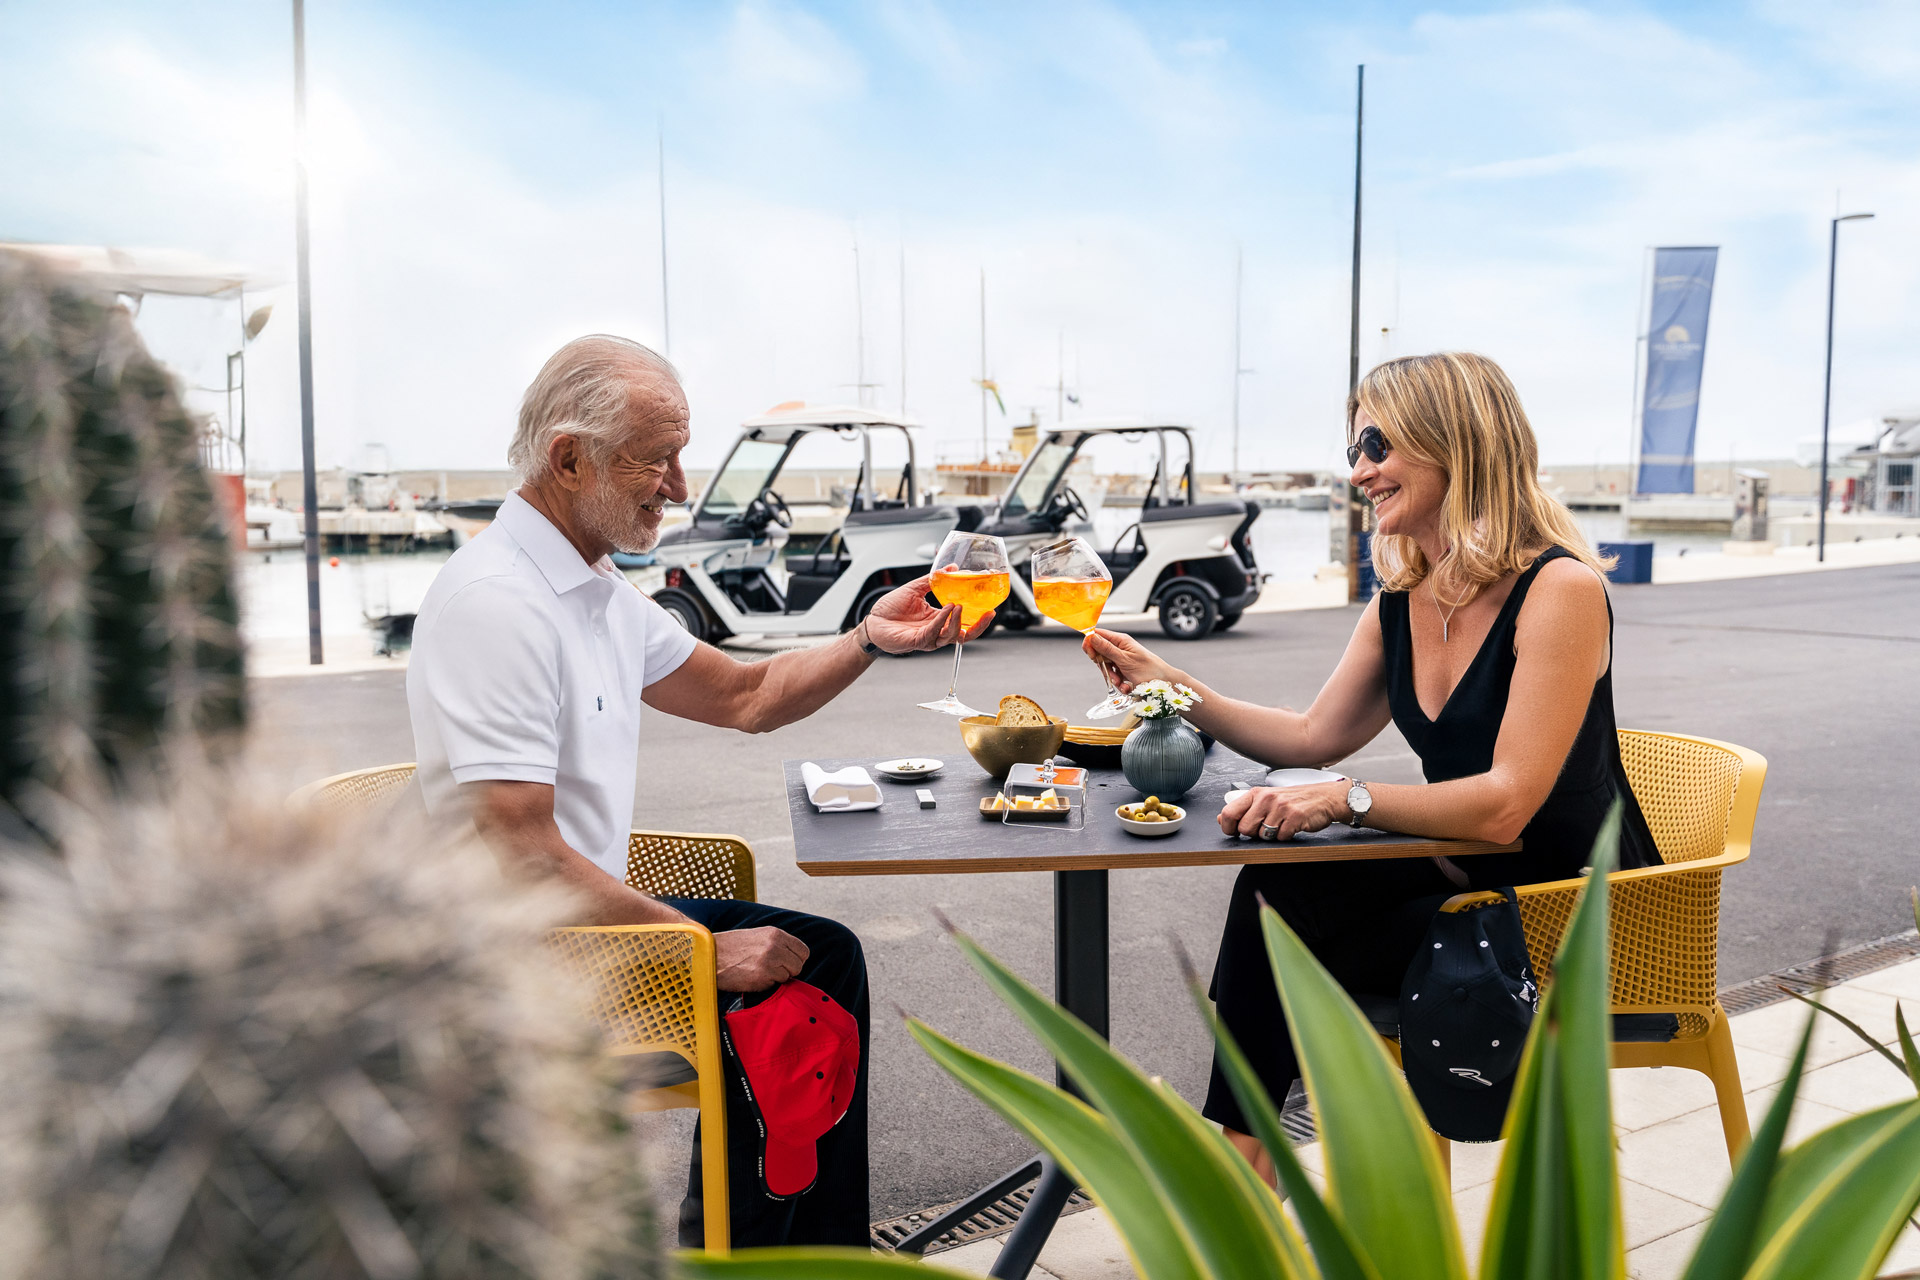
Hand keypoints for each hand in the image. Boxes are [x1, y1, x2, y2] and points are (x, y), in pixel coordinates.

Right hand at [714, 926, 808, 991]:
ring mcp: (770, 961)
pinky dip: (765, 984)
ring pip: (787, 976)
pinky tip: (751, 977)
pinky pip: (774, 985)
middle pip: (798, 965)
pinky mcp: (762, 976)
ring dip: (776, 978)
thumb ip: (776, 943)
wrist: (709, 955)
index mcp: (775, 933)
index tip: (786, 963)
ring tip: (758, 972)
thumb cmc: (730, 947)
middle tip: (772, 970)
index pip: (803, 951)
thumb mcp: (757, 936)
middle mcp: (775, 945)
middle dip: (788, 970)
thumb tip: (792, 956)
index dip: (795, 959)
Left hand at [862, 575, 993, 653]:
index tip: (990, 608)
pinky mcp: (917, 641)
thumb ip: (934, 580)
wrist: (872, 620)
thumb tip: (952, 568)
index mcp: (938, 620)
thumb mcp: (915, 589)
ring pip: (951, 636)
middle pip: (964, 635)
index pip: (964, 624)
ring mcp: (927, 638)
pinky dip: (942, 620)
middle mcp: (936, 631)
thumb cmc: (890, 609)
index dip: (979, 619)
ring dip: (958, 620)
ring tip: (960, 605)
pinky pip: (934, 632)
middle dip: (978, 627)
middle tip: (988, 614)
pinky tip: (947, 608)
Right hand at [1082, 628, 1176, 693]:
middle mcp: (1121, 648)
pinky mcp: (1125, 671)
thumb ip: (1107, 649)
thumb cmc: (1150, 670)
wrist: (1165, 683)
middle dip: (1102, 665)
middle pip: (1099, 653)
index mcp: (1121, 640)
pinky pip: (1114, 676)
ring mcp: (1122, 660)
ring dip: (1112, 677)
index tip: (1092, 655)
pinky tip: (1127, 686)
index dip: (1091, 644)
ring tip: (1121, 682)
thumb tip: (1091, 637)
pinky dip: (1119, 683)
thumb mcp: (1125, 660)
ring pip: (1106, 667)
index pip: (1098, 635)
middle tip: (1111, 671)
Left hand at [1218, 781, 1347, 840]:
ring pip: (1263, 835)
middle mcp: (1267, 798)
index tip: (1233, 832)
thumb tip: (1222, 819)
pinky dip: (1286, 836)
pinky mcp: (1294, 818)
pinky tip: (1292, 826)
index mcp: (1256, 793)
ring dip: (1272, 835)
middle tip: (1267, 827)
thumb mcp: (1267, 799)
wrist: (1324, 798)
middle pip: (1245, 829)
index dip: (1228, 828)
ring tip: (1282, 824)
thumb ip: (1245, 809)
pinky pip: (1281, 838)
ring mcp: (1281, 808)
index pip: (1229, 812)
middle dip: (1254, 834)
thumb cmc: (1294, 799)